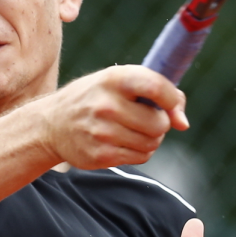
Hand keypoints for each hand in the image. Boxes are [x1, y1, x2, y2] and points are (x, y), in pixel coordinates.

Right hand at [37, 65, 188, 168]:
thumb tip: (183, 123)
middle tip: (147, 118)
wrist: (52, 124)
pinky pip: (141, 157)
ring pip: (153, 142)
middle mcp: (107, 105)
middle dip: (161, 123)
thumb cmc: (96, 98)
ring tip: (134, 129)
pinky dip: (141, 151)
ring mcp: (102, 132)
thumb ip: (157, 91)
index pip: (156, 87)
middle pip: (159, 123)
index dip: (173, 99)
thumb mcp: (119, 81)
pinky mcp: (101, 155)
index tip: (173, 106)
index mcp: (114, 79)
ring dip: (151, 138)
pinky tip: (125, 141)